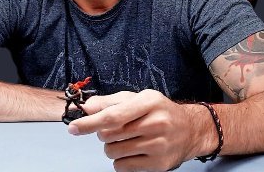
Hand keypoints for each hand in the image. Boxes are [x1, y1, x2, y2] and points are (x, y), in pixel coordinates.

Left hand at [68, 89, 202, 171]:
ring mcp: (158, 145)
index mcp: (148, 102)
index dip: (89, 122)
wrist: (190, 129)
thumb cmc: (159, 111)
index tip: (73, 127)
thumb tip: (86, 107)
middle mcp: (156, 123)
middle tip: (113, 128)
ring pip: (113, 152)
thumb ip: (109, 101)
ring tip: (124, 139)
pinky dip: (120, 160)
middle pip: (109, 134)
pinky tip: (132, 150)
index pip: (112, 115)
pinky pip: (122, 167)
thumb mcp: (137, 98)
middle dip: (102, 132)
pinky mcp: (159, 164)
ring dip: (111, 146)